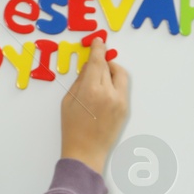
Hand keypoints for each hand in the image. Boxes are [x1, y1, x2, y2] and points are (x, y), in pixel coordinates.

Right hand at [61, 38, 129, 173]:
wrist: (86, 152)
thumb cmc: (72, 128)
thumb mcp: (68, 101)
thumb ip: (79, 80)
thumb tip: (88, 66)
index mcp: (91, 90)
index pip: (97, 61)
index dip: (98, 48)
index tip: (98, 41)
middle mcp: (108, 93)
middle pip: (107, 66)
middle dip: (101, 61)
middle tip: (95, 60)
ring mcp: (119, 101)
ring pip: (120, 74)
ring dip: (111, 69)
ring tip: (101, 75)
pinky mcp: (125, 108)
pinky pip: (122, 88)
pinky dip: (115, 82)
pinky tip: (104, 89)